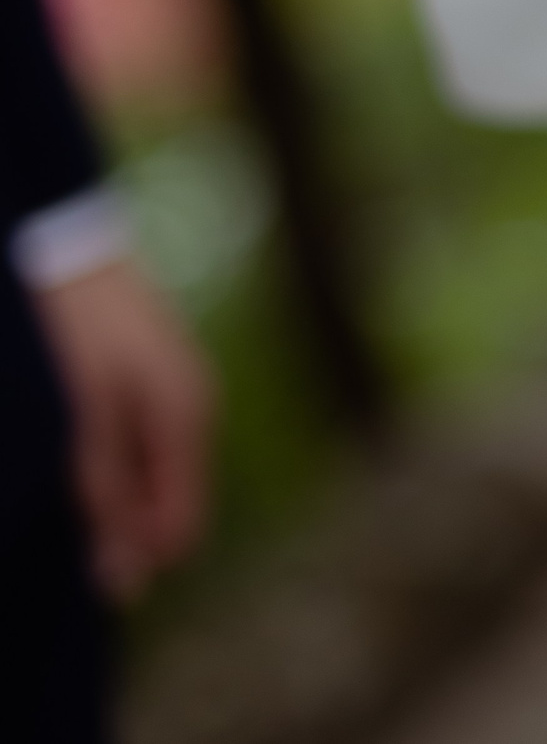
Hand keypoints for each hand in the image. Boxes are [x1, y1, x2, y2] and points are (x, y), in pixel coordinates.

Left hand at [34, 258, 214, 600]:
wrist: (76, 250)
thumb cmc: (82, 334)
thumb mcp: (88, 419)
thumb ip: (107, 496)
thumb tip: (124, 581)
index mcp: (189, 423)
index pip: (181, 528)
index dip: (133, 553)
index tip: (78, 550)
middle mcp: (198, 412)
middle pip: (172, 504)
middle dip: (124, 524)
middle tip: (63, 506)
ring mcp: (183, 392)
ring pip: (156, 475)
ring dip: (115, 492)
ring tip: (64, 471)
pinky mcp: (161, 379)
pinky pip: (148, 446)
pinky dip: (115, 462)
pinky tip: (77, 445)